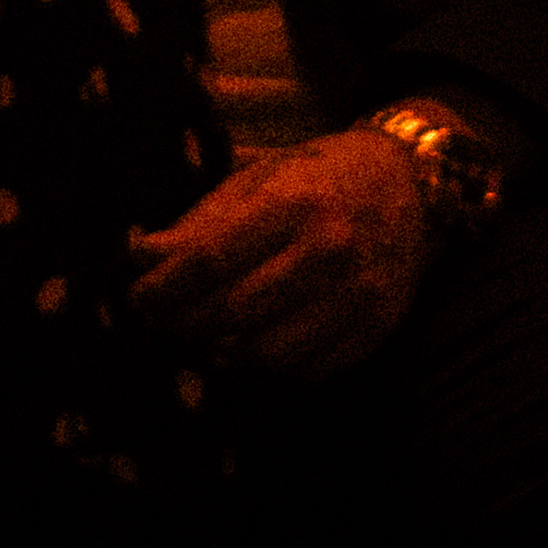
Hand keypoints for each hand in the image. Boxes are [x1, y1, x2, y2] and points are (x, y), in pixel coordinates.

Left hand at [128, 125, 437, 377]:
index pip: (210, 260)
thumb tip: (141, 258)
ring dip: (225, 351)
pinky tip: (257, 341)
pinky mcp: (377, 327)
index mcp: (295, 201)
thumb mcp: (261, 178)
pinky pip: (306, 371)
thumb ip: (202, 221)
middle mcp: (329, 249)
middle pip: (232, 312)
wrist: (412, 182)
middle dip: (184, 323)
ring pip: (265, 353)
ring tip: (208, 334)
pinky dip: (272, 365)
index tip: (135, 298)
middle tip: (164, 319)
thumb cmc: (322, 176)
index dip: (162, 288)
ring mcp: (358, 294)